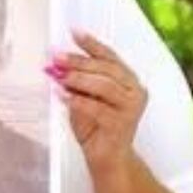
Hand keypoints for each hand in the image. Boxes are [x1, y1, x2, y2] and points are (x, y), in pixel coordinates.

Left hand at [45, 30, 147, 169]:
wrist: (108, 159)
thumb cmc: (97, 127)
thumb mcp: (85, 98)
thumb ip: (77, 82)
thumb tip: (57, 65)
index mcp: (128, 80)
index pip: (110, 56)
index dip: (91, 43)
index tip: (74, 32)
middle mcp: (134, 91)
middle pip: (106, 69)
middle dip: (79, 61)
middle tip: (58, 57)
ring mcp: (131, 109)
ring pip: (104, 86)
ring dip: (78, 79)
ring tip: (59, 75)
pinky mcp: (122, 125)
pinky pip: (97, 108)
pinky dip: (78, 100)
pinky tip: (62, 95)